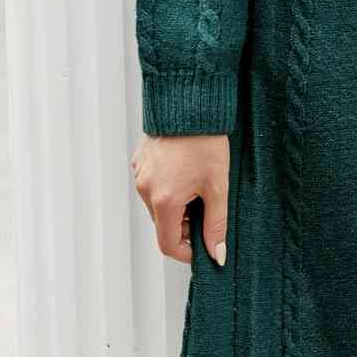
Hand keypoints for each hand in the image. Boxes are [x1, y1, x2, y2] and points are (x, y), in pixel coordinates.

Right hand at [130, 132, 229, 266]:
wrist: (190, 102)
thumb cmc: (205, 141)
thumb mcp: (217, 185)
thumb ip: (216, 224)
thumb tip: (217, 254)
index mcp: (164, 200)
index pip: (168, 244)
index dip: (188, 252)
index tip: (204, 247)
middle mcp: (145, 189)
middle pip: (163, 224)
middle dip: (186, 225)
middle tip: (208, 207)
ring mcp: (140, 174)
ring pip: (158, 205)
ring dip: (177, 205)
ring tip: (199, 184)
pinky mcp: (140, 161)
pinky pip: (152, 185)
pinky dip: (168, 187)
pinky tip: (186, 170)